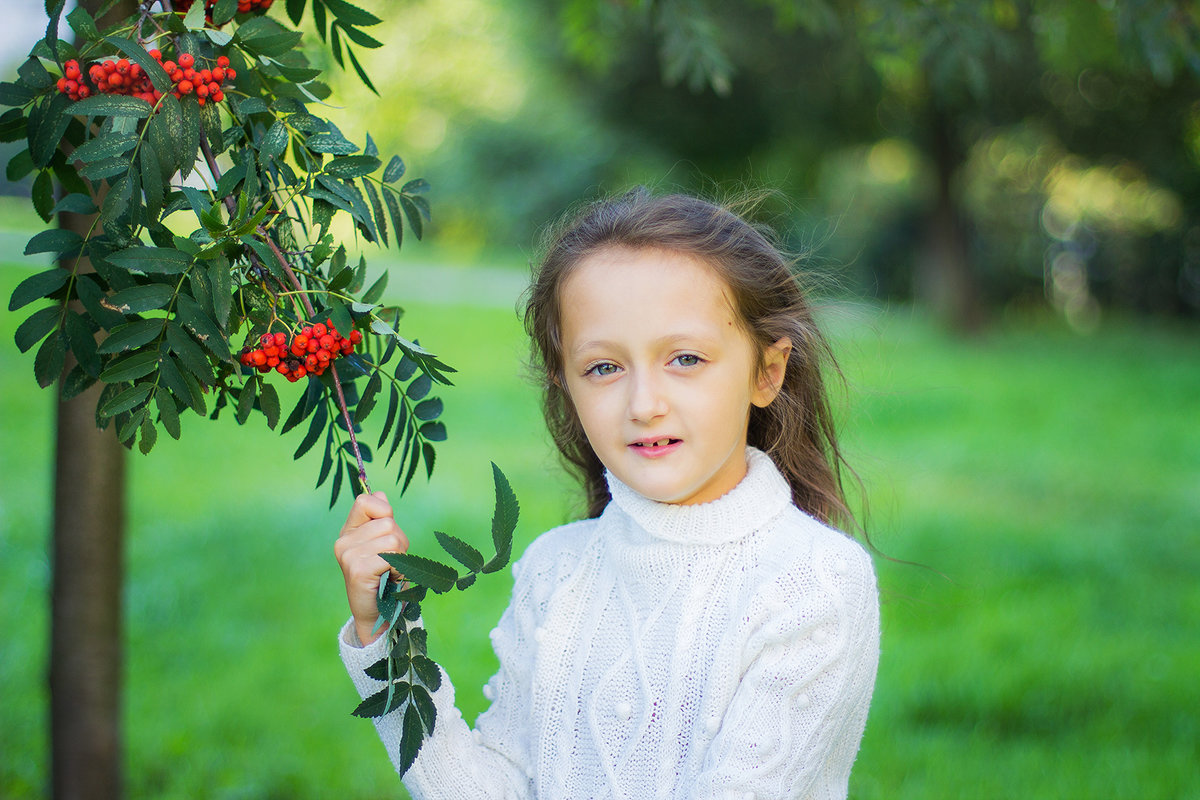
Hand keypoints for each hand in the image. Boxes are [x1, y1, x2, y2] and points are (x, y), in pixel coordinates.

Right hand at [334, 491, 408, 645]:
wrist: (377, 613)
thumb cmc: (384, 576)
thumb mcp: (383, 543)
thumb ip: (381, 519)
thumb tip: (380, 493)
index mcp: (349, 531)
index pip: (366, 501)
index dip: (384, 512)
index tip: (387, 533)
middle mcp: (344, 541)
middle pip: (388, 522)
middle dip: (400, 540)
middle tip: (392, 561)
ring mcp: (348, 556)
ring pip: (392, 538)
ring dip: (401, 556)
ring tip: (390, 571)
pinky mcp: (357, 571)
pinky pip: (390, 556)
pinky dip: (398, 568)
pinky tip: (389, 579)